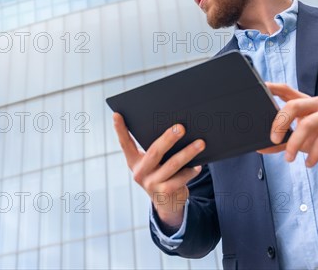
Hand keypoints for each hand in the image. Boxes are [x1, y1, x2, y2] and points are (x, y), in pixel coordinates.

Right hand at [113, 113, 204, 227]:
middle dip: (168, 138)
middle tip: (181, 127)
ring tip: (200, 143)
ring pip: (172, 165)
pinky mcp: (165, 192)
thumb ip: (159, 149)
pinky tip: (198, 165)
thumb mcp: (155, 163)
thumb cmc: (163, 174)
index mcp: (135, 162)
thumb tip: (177, 128)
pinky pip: (181, 178)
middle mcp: (140, 173)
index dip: (120, 130)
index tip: (117, 114)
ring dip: (187, 153)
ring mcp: (152, 184)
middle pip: (154, 152)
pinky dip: (191, 171)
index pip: (125, 144)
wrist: (167, 203)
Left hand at [257, 82, 317, 166]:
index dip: (272, 88)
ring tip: (289, 158)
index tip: (260, 88)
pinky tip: (308, 163)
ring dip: (295, 144)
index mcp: (304, 102)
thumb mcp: (299, 138)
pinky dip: (313, 154)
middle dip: (280, 123)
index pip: (286, 90)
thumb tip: (260, 148)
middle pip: (293, 105)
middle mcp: (316, 103)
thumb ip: (281, 141)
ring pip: (307, 124)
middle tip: (273, 139)